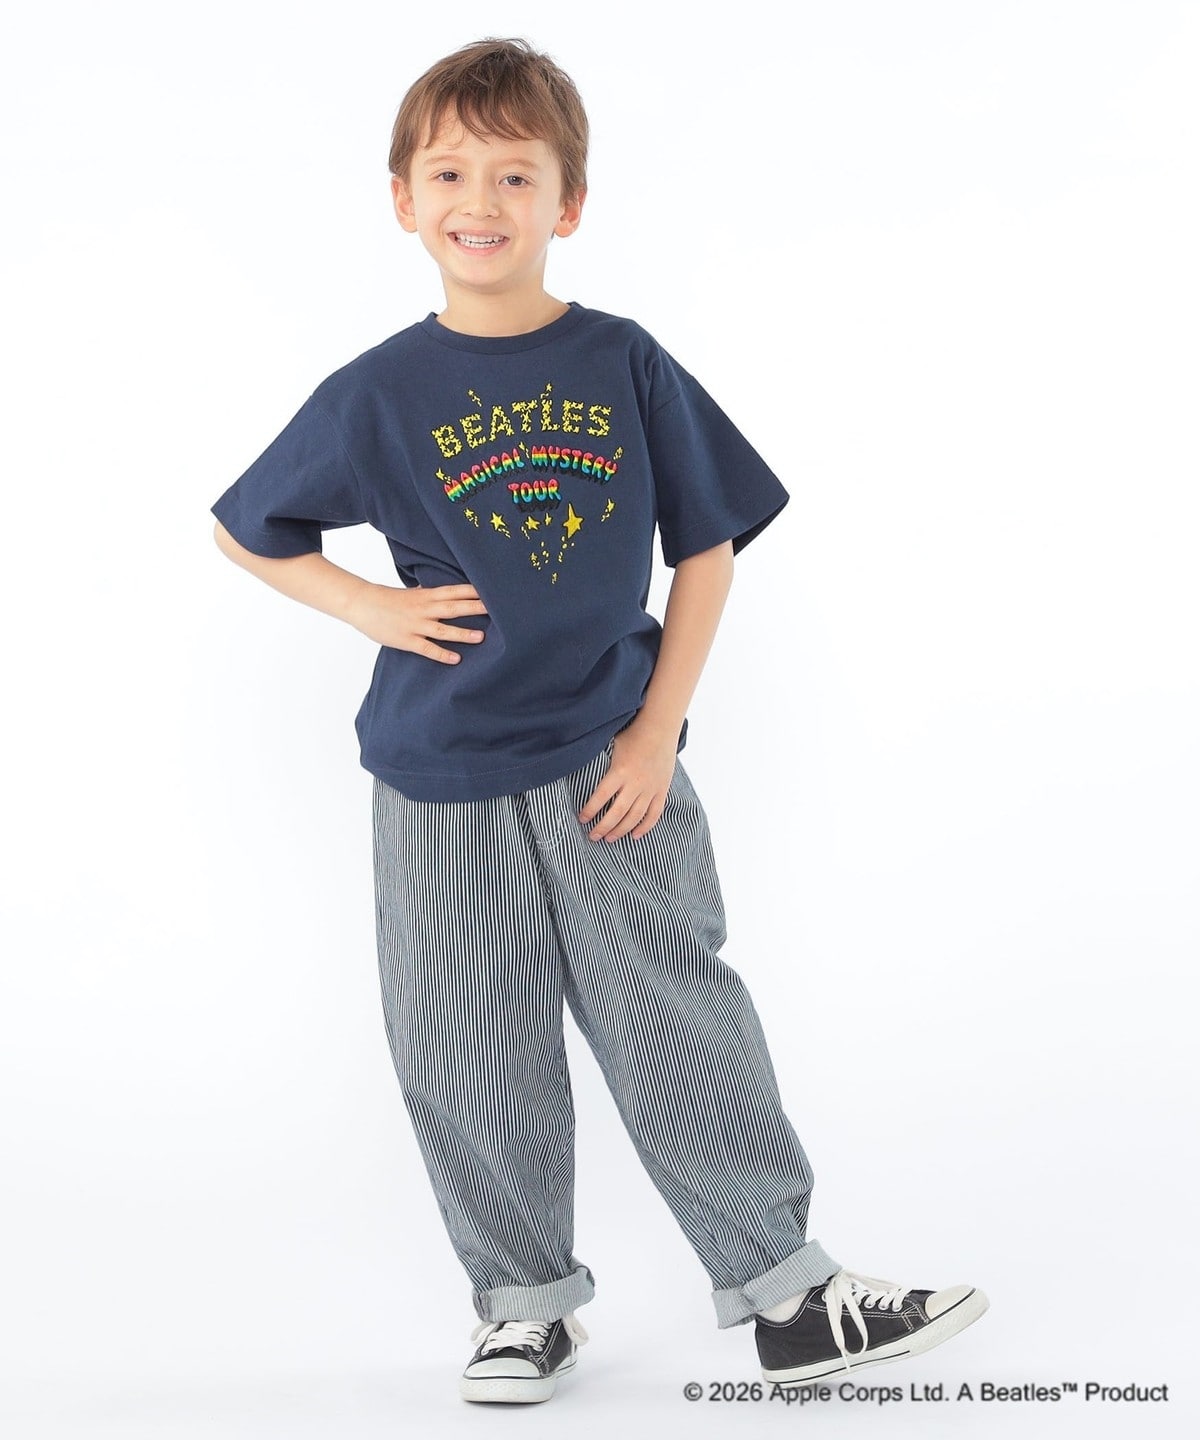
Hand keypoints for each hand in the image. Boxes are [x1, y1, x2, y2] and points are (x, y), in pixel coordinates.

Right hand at [347, 582, 487, 662]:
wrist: (361, 604)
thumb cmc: (387, 598)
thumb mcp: (412, 593)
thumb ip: (430, 594)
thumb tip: (448, 591)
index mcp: (426, 595)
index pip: (454, 590)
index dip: (473, 590)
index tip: (492, 589)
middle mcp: (424, 609)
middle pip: (454, 608)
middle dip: (475, 608)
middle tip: (497, 609)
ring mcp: (415, 625)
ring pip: (443, 630)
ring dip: (463, 633)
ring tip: (481, 637)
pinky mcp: (407, 640)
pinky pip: (427, 649)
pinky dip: (442, 654)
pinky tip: (456, 659)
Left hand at [577, 718, 678, 841]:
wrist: (660, 728)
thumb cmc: (633, 734)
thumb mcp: (611, 744)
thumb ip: (599, 759)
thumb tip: (576, 763)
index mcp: (619, 771)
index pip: (601, 796)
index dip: (590, 810)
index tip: (582, 819)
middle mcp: (635, 783)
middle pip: (617, 812)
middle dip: (603, 827)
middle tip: (593, 837)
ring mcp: (650, 788)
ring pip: (635, 817)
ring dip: (621, 830)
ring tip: (609, 839)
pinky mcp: (661, 790)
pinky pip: (654, 814)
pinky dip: (645, 827)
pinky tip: (635, 835)